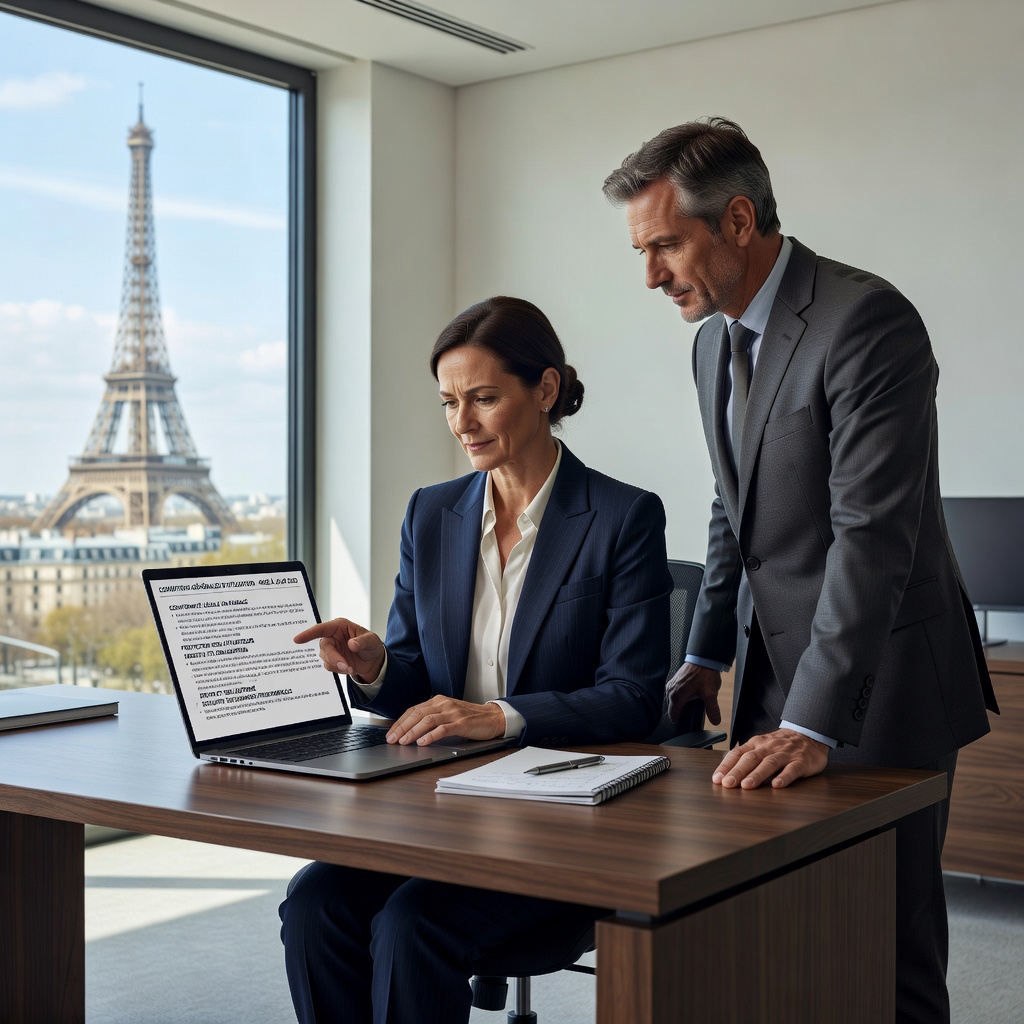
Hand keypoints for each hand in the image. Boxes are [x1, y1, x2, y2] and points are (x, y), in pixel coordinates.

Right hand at [293, 618, 384, 682]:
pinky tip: (348, 667)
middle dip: (334, 658)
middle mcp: (332, 637)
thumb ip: (363, 641)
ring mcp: (331, 649)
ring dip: (338, 665)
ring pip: (325, 658)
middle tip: (346, 666)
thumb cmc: (371, 645)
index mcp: (339, 626)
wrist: (372, 660)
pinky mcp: (331, 660)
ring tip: (351, 667)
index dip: (308, 634)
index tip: (297, 640)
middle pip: (324, 647)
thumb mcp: (372, 640)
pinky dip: (338, 669)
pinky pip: (329, 666)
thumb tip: (352, 644)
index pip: (321, 628)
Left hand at [386, 695, 505, 745]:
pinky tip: (423, 742)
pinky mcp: (462, 723)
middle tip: (392, 739)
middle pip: (417, 714)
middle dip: (402, 727)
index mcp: (438, 701)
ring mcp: (453, 713)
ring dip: (413, 732)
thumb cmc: (470, 718)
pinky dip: (431, 735)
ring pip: (427, 720)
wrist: (493, 717)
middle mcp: (444, 704)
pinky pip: (443, 729)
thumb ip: (433, 718)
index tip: (390, 733)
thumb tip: (411, 731)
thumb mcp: (448, 714)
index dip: (400, 722)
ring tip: (403, 742)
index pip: (414, 710)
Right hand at [666, 662, 721, 725]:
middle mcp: (671, 690)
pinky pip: (673, 693)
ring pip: (672, 701)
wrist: (704, 658)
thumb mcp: (711, 694)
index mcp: (676, 696)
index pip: (673, 715)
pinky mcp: (674, 680)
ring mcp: (671, 684)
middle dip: (681, 712)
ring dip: (680, 704)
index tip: (688, 721)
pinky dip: (680, 697)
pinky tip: (690, 695)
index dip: (680, 721)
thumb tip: (715, 721)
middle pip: (672, 708)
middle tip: (693, 711)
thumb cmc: (705, 673)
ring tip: (692, 703)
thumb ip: (712, 710)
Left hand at [712, 729, 828, 789]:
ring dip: (757, 775)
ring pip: (769, 763)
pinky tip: (777, 785)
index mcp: (756, 744)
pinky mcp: (801, 761)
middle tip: (727, 784)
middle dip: (737, 772)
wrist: (809, 734)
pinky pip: (792, 769)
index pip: (738, 754)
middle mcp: (769, 747)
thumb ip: (747, 758)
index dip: (726, 766)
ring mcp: (785, 754)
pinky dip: (784, 777)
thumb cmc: (781, 745)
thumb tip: (727, 774)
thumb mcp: (762, 747)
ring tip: (747, 786)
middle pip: (751, 759)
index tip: (717, 779)